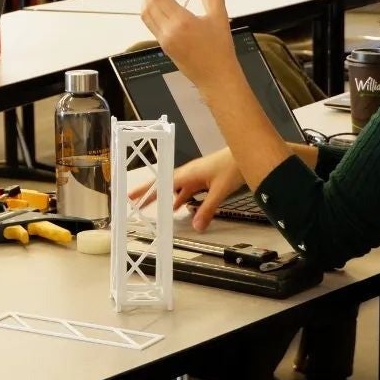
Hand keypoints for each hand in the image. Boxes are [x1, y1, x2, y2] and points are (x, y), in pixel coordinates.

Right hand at [129, 147, 244, 230]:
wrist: (247, 152)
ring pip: (176, 187)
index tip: (133, 197)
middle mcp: (189, 172)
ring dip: (165, 197)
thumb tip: (196, 227)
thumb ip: (207, 209)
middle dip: (151, 193)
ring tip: (155, 208)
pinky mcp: (205, 177)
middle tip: (136, 202)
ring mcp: (197, 174)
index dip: (147, 191)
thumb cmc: (233, 167)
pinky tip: (180, 206)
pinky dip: (180, 197)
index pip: (162, 183)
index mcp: (188, 173)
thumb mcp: (219, 191)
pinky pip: (187, 189)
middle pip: (164, 184)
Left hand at [139, 0, 236, 88]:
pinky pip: (151, 26)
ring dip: (145, 1)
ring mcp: (164, 40)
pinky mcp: (163, 47)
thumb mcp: (221, 16)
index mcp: (182, 22)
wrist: (216, 76)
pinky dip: (150, 13)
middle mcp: (169, 31)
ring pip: (146, 16)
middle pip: (149, 4)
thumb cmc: (220, 50)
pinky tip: (156, 7)